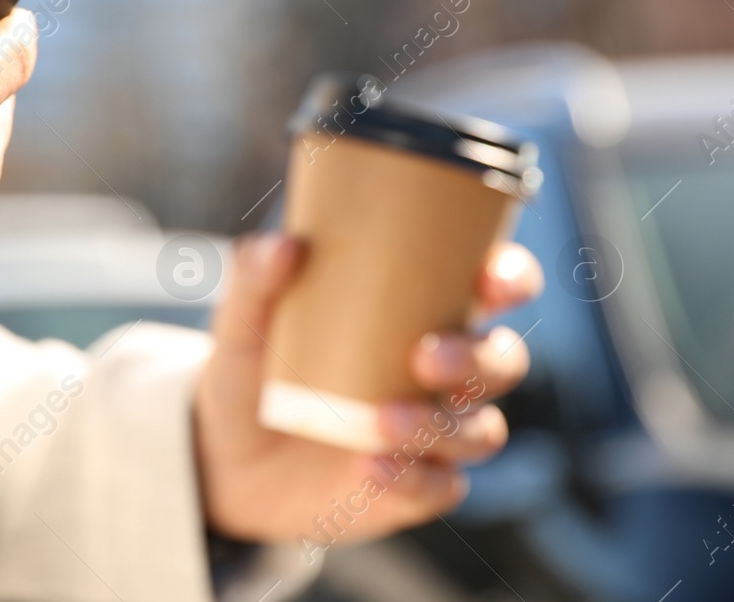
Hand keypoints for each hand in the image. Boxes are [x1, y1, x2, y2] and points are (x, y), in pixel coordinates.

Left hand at [193, 233, 543, 544]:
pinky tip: (372, 468)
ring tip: (379, 423)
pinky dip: (413, 479)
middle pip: (501, 360)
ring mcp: (431, 432)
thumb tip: (284, 246)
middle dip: (476, 359)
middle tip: (423, 357)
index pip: (494, 288)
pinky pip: (440, 487)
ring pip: (479, 429)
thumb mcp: (244, 321)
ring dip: (440, 425)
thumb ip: (256, 278)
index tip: (490, 278)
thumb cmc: (251, 369)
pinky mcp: (412, 486)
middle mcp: (439, 372)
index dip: (511, 278)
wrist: (222, 454)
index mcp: (419, 312)